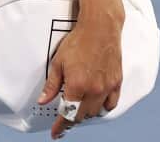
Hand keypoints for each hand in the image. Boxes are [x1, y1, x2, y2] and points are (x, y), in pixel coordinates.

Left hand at [35, 14, 123, 138]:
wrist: (100, 28)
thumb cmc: (78, 42)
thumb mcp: (58, 63)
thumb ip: (52, 85)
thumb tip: (43, 101)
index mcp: (77, 85)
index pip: (68, 115)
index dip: (61, 127)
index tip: (56, 133)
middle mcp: (94, 90)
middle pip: (82, 116)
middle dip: (73, 118)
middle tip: (66, 115)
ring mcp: (107, 87)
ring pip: (97, 111)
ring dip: (87, 113)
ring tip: (79, 107)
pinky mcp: (117, 82)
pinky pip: (111, 104)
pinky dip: (103, 107)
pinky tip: (97, 104)